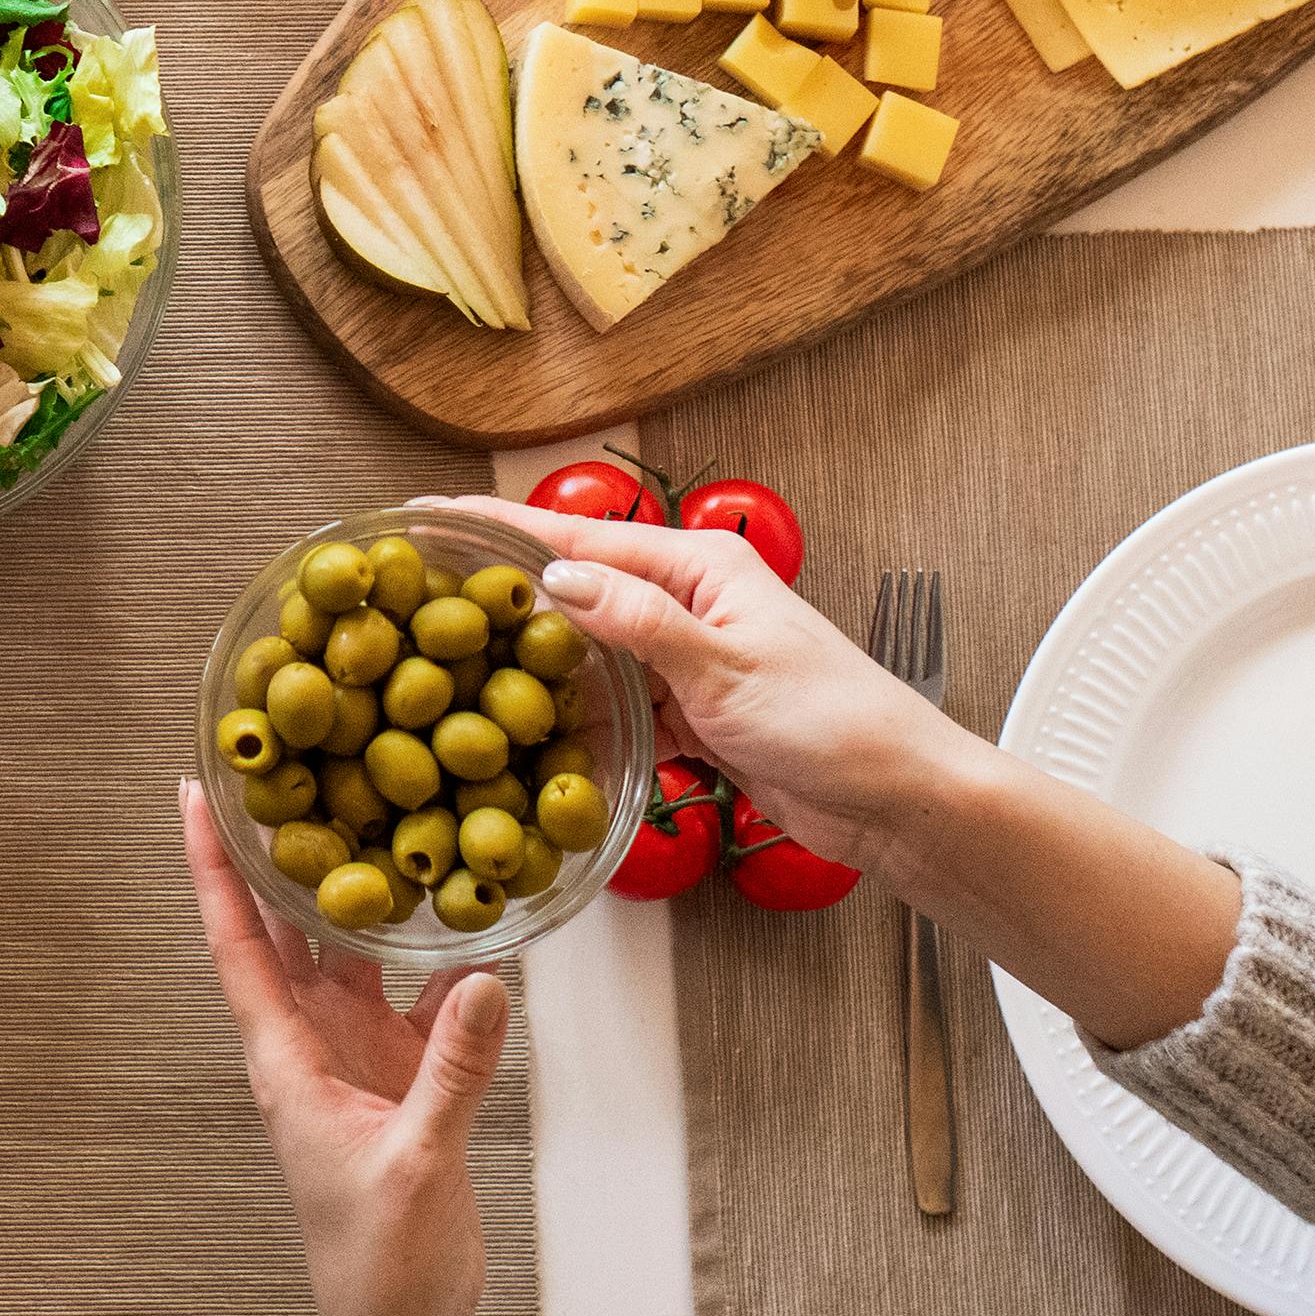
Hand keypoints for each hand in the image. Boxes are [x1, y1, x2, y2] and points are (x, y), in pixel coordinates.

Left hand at [177, 777, 503, 1315]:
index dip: (212, 867)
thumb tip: (477, 981)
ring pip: (351, 952)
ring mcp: (358, 1057)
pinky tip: (468, 922)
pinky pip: (421, 998)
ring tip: (373, 811)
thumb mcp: (413, 1161)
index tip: (195, 793)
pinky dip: (442, 959)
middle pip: (287, 928)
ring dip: (360, 892)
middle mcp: (312, 1044)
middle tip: (287, 764)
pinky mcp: (405, 1077)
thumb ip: (449, 1073)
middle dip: (284, 852)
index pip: (235, 942)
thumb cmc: (376, 1264)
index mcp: (284, 1060)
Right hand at [466, 500, 955, 872]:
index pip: (578, 537)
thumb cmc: (834, 721)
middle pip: (576, 589)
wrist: (895, 801)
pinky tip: (535, 736)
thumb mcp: (725, 667)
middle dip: (503, 592)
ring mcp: (686, 660)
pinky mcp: (691, 715)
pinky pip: (617, 707)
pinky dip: (581, 720)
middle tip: (418, 598)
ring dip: (537, 666)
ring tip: (457, 669)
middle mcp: (687, 603)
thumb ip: (637, 623)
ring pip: (590, 653)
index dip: (497, 527)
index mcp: (698, 566)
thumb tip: (554, 578)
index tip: (427, 515)